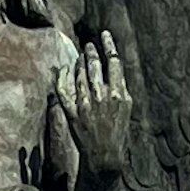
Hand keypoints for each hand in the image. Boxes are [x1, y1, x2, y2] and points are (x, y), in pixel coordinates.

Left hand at [64, 25, 134, 171]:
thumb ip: (120, 87)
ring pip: (80, 75)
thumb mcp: (127, 108)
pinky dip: (62, 77)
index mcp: (119, 94)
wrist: (105, 155)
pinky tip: (63, 69)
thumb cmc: (118, 132)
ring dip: (79, 62)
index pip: (114, 61)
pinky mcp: (73, 113)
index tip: (104, 35)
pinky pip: (64, 90)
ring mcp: (86, 104)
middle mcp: (102, 97)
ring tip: (80, 56)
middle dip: (91, 52)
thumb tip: (115, 67)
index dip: (109, 45)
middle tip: (88, 45)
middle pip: (95, 65)